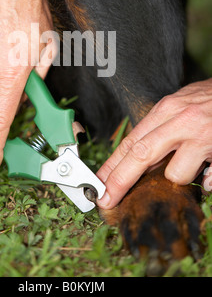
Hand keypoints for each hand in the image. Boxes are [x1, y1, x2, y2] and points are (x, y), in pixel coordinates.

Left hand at [96, 79, 211, 208]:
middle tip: (106, 200)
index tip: (99, 184)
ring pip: (175, 173)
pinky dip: (207, 180)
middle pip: (141, 155)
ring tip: (193, 164)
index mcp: (166, 110)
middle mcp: (181, 121)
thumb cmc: (209, 100)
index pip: (131, 141)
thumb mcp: (179, 105)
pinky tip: (210, 171)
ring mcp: (202, 137)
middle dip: (120, 180)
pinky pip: (207, 180)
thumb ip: (160, 127)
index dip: (112, 166)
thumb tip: (135, 155)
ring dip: (179, 176)